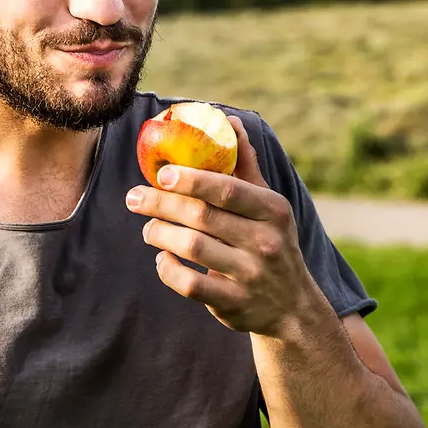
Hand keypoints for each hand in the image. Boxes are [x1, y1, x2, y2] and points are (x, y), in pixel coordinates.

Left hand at [125, 116, 313, 336]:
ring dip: (160, 234)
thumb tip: (229, 121)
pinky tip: (163, 259)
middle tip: (134, 197)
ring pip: (193, 248)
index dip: (192, 179)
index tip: (161, 174)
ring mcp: (251, 275)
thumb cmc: (272, 243)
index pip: (228, 189)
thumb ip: (245, 165)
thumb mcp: (268, 205)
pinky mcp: (235, 304)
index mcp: (272, 210)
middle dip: (161, 204)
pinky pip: (191, 285)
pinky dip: (169, 270)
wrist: (292, 307)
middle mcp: (265, 241)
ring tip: (148, 228)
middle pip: (202, 216)